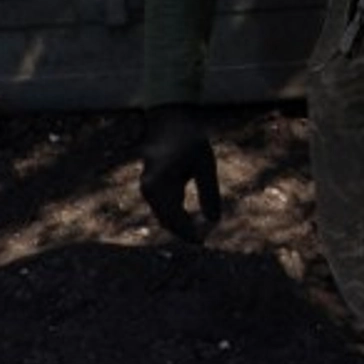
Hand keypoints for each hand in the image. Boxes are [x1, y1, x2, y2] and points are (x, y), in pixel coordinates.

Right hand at [137, 104, 221, 242]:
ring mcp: (148, 188)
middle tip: (204, 241)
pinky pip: (163, 208)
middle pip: (167, 221)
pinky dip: (175, 216)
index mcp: (161, 184)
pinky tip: (190, 222)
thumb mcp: (205, 163)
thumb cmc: (189, 140)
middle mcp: (150, 189)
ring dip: (179, 226)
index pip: (174, 218)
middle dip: (184, 233)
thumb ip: (209, 192)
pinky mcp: (151, 187)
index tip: (204, 242)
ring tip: (199, 234)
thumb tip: (215, 220)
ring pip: (163, 216)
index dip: (188, 233)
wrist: (169, 121)